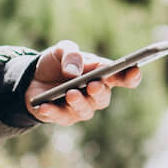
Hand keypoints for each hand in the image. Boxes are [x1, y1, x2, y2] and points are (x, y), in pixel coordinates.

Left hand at [26, 39, 140, 125]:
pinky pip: (60, 117)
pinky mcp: (63, 117)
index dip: (131, 76)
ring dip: (79, 102)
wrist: (33, 78)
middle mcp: (96, 94)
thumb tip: (73, 71)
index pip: (123, 78)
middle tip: (94, 84)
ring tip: (70, 93)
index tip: (134, 71)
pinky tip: (44, 106)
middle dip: (99, 91)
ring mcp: (80, 108)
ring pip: (85, 110)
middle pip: (104, 97)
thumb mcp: (61, 50)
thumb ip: (71, 54)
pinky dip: (52, 112)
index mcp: (102, 75)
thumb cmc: (56, 63)